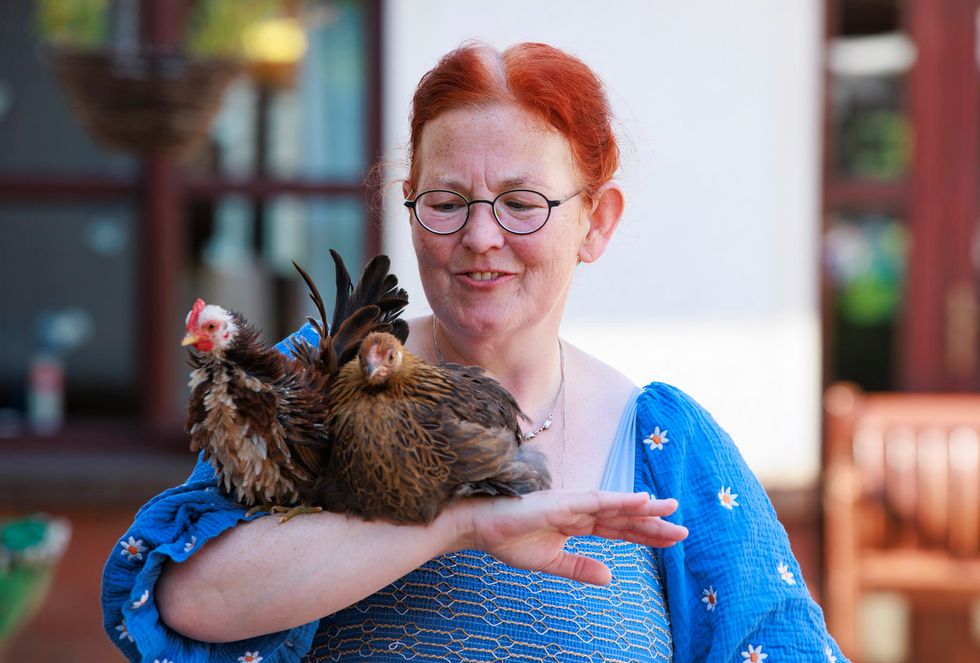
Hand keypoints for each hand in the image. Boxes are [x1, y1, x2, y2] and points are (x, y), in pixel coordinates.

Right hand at [445, 490, 686, 585]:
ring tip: (672, 510)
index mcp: (577, 523)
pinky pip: (598, 500)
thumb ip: (580, 568)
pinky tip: (642, 500)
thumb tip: (610, 577)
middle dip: (653, 525)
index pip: (619, 529)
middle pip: (624, 518)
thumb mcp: (551, 562)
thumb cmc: (509, 540)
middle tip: (684, 531)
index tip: (671, 540)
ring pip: (617, 506)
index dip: (645, 534)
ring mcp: (572, 503)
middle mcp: (579, 510)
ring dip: (645, 509)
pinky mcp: (563, 502)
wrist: (478, 528)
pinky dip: (621, 500)